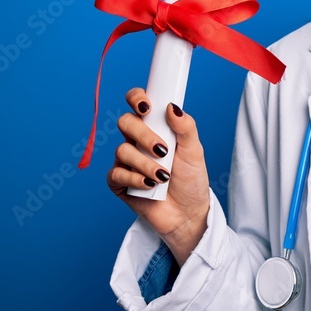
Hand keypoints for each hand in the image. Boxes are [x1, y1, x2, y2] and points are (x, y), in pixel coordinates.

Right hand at [106, 88, 210, 265]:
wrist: (188, 213)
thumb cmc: (191, 180)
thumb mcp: (195, 151)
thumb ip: (186, 128)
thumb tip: (172, 106)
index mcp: (155, 127)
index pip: (138, 104)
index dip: (136, 98)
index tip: (146, 105)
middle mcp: (137, 141)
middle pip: (126, 123)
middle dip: (143, 135)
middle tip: (163, 150)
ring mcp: (126, 161)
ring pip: (122, 150)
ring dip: (145, 163)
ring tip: (164, 176)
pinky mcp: (119, 182)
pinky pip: (116, 174)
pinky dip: (134, 178)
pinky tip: (150, 185)